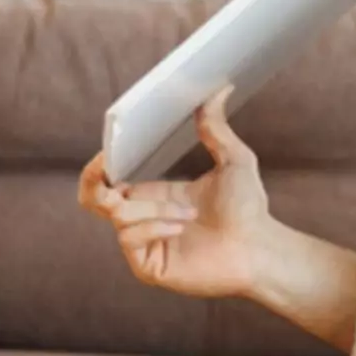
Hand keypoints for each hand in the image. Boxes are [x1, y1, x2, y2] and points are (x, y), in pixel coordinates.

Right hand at [77, 87, 274, 298]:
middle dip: (94, 180)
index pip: (109, 179)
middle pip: (92, 198)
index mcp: (153, 193)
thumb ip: (218, 127)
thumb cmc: (250, 210)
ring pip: (119, 215)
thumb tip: (219, 89)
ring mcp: (143, 243)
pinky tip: (180, 228)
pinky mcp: (147, 266)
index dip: (100, 164)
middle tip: (107, 165)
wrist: (263, 249)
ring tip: (190, 213)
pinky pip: (129, 238)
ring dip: (154, 209)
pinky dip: (153, 227)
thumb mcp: (234, 161)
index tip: (108, 148)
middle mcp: (143, 217)